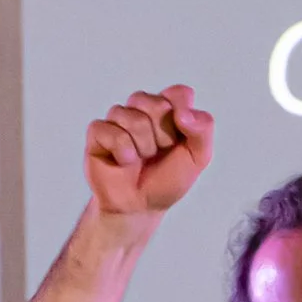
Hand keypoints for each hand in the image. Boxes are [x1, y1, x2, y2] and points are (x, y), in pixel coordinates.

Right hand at [83, 84, 213, 224]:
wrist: (140, 207)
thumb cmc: (167, 180)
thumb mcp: (197, 157)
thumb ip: (203, 129)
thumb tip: (183, 113)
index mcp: (168, 108)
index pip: (180, 94)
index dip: (183, 117)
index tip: (180, 140)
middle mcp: (142, 108)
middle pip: (157, 104)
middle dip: (163, 136)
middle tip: (157, 154)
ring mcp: (119, 118)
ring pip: (133, 118)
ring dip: (143, 147)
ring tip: (140, 159)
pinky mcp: (98, 132)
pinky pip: (110, 131)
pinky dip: (122, 151)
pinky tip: (123, 162)